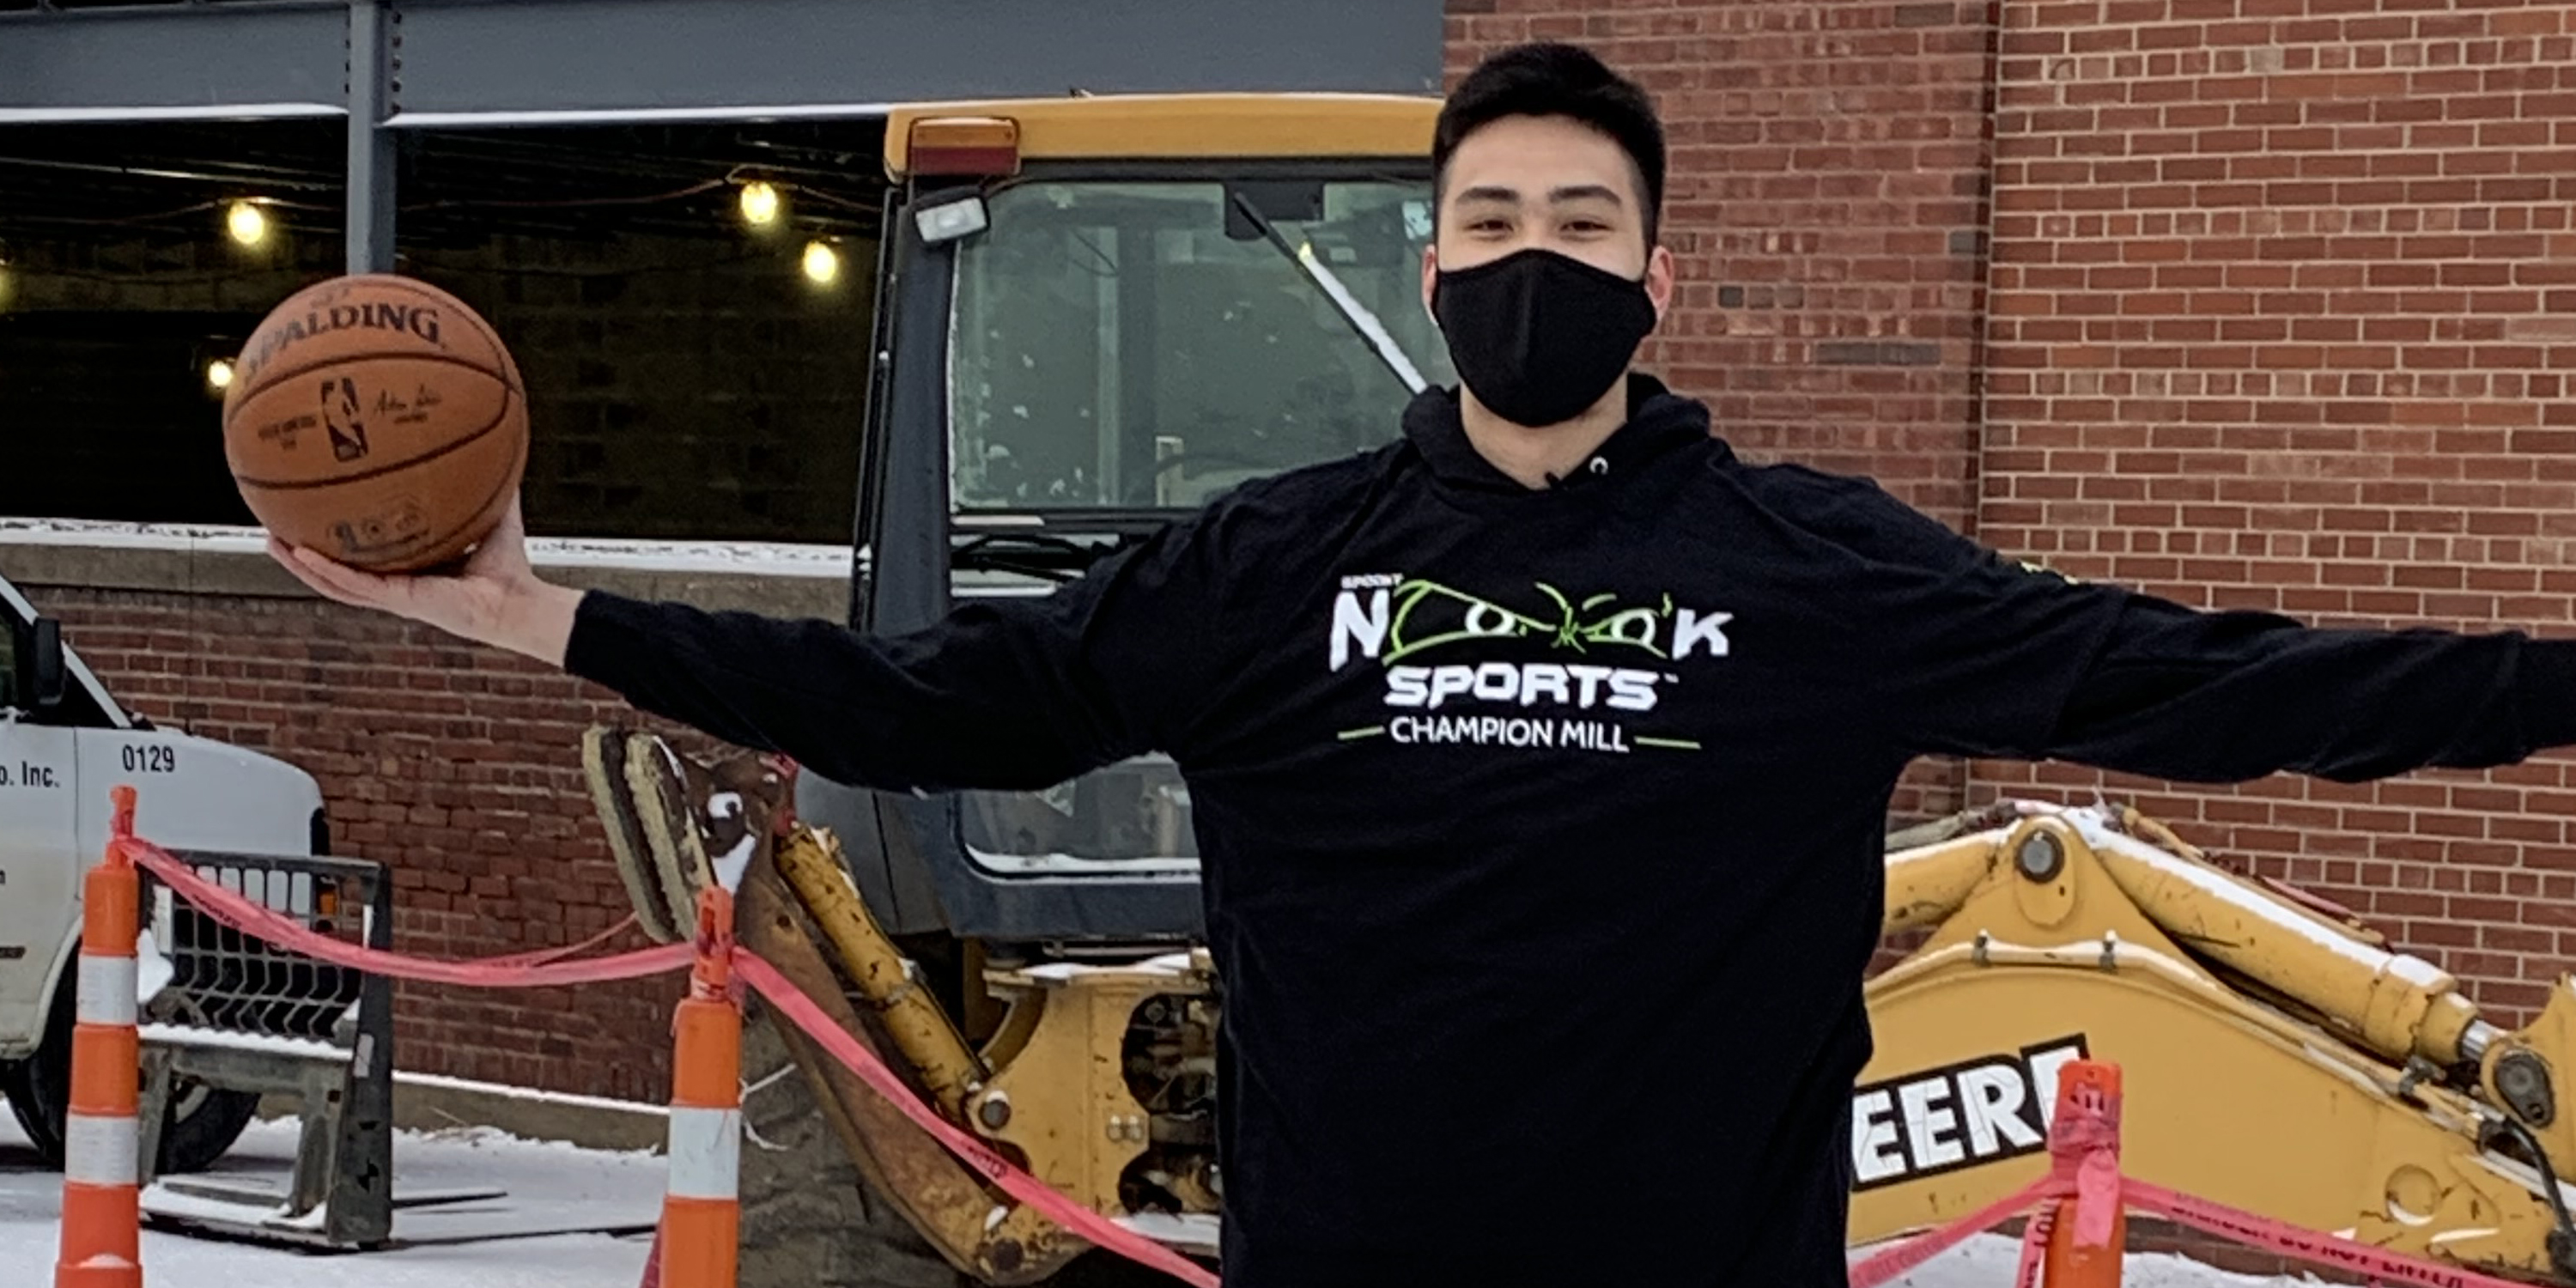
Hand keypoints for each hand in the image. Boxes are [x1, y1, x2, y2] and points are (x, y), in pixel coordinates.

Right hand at [266, 496, 584, 665]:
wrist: (519, 602)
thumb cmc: (510, 566)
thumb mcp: (492, 514)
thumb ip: (487, 482)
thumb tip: (494, 440)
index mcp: (410, 565)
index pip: (364, 550)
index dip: (336, 534)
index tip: (312, 508)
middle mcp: (396, 581)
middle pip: (336, 567)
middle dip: (304, 549)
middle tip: (274, 525)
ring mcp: (394, 595)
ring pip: (334, 582)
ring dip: (300, 564)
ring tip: (270, 540)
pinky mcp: (400, 601)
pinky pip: (354, 586)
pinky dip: (326, 571)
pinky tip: (301, 553)